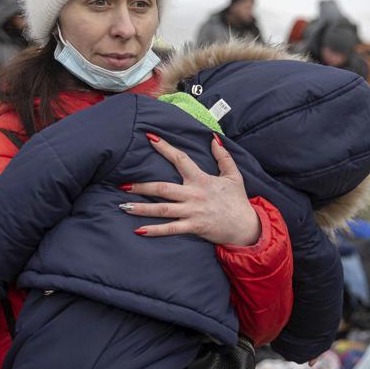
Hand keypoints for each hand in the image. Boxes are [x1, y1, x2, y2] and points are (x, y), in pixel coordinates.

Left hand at [119, 133, 259, 245]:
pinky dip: (155, 230)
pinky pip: (171, 229)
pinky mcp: (194, 227)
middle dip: (142, 187)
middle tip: (123, 185)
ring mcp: (192, 212)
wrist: (246, 227)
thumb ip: (223, 157)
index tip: (150, 138)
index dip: (165, 148)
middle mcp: (194, 194)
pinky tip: (139, 230)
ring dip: (142, 208)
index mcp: (201, 179)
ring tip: (123, 206)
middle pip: (163, 188)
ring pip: (163, 209)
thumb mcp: (234, 175)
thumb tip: (213, 138)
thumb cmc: (238, 201)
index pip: (180, 159)